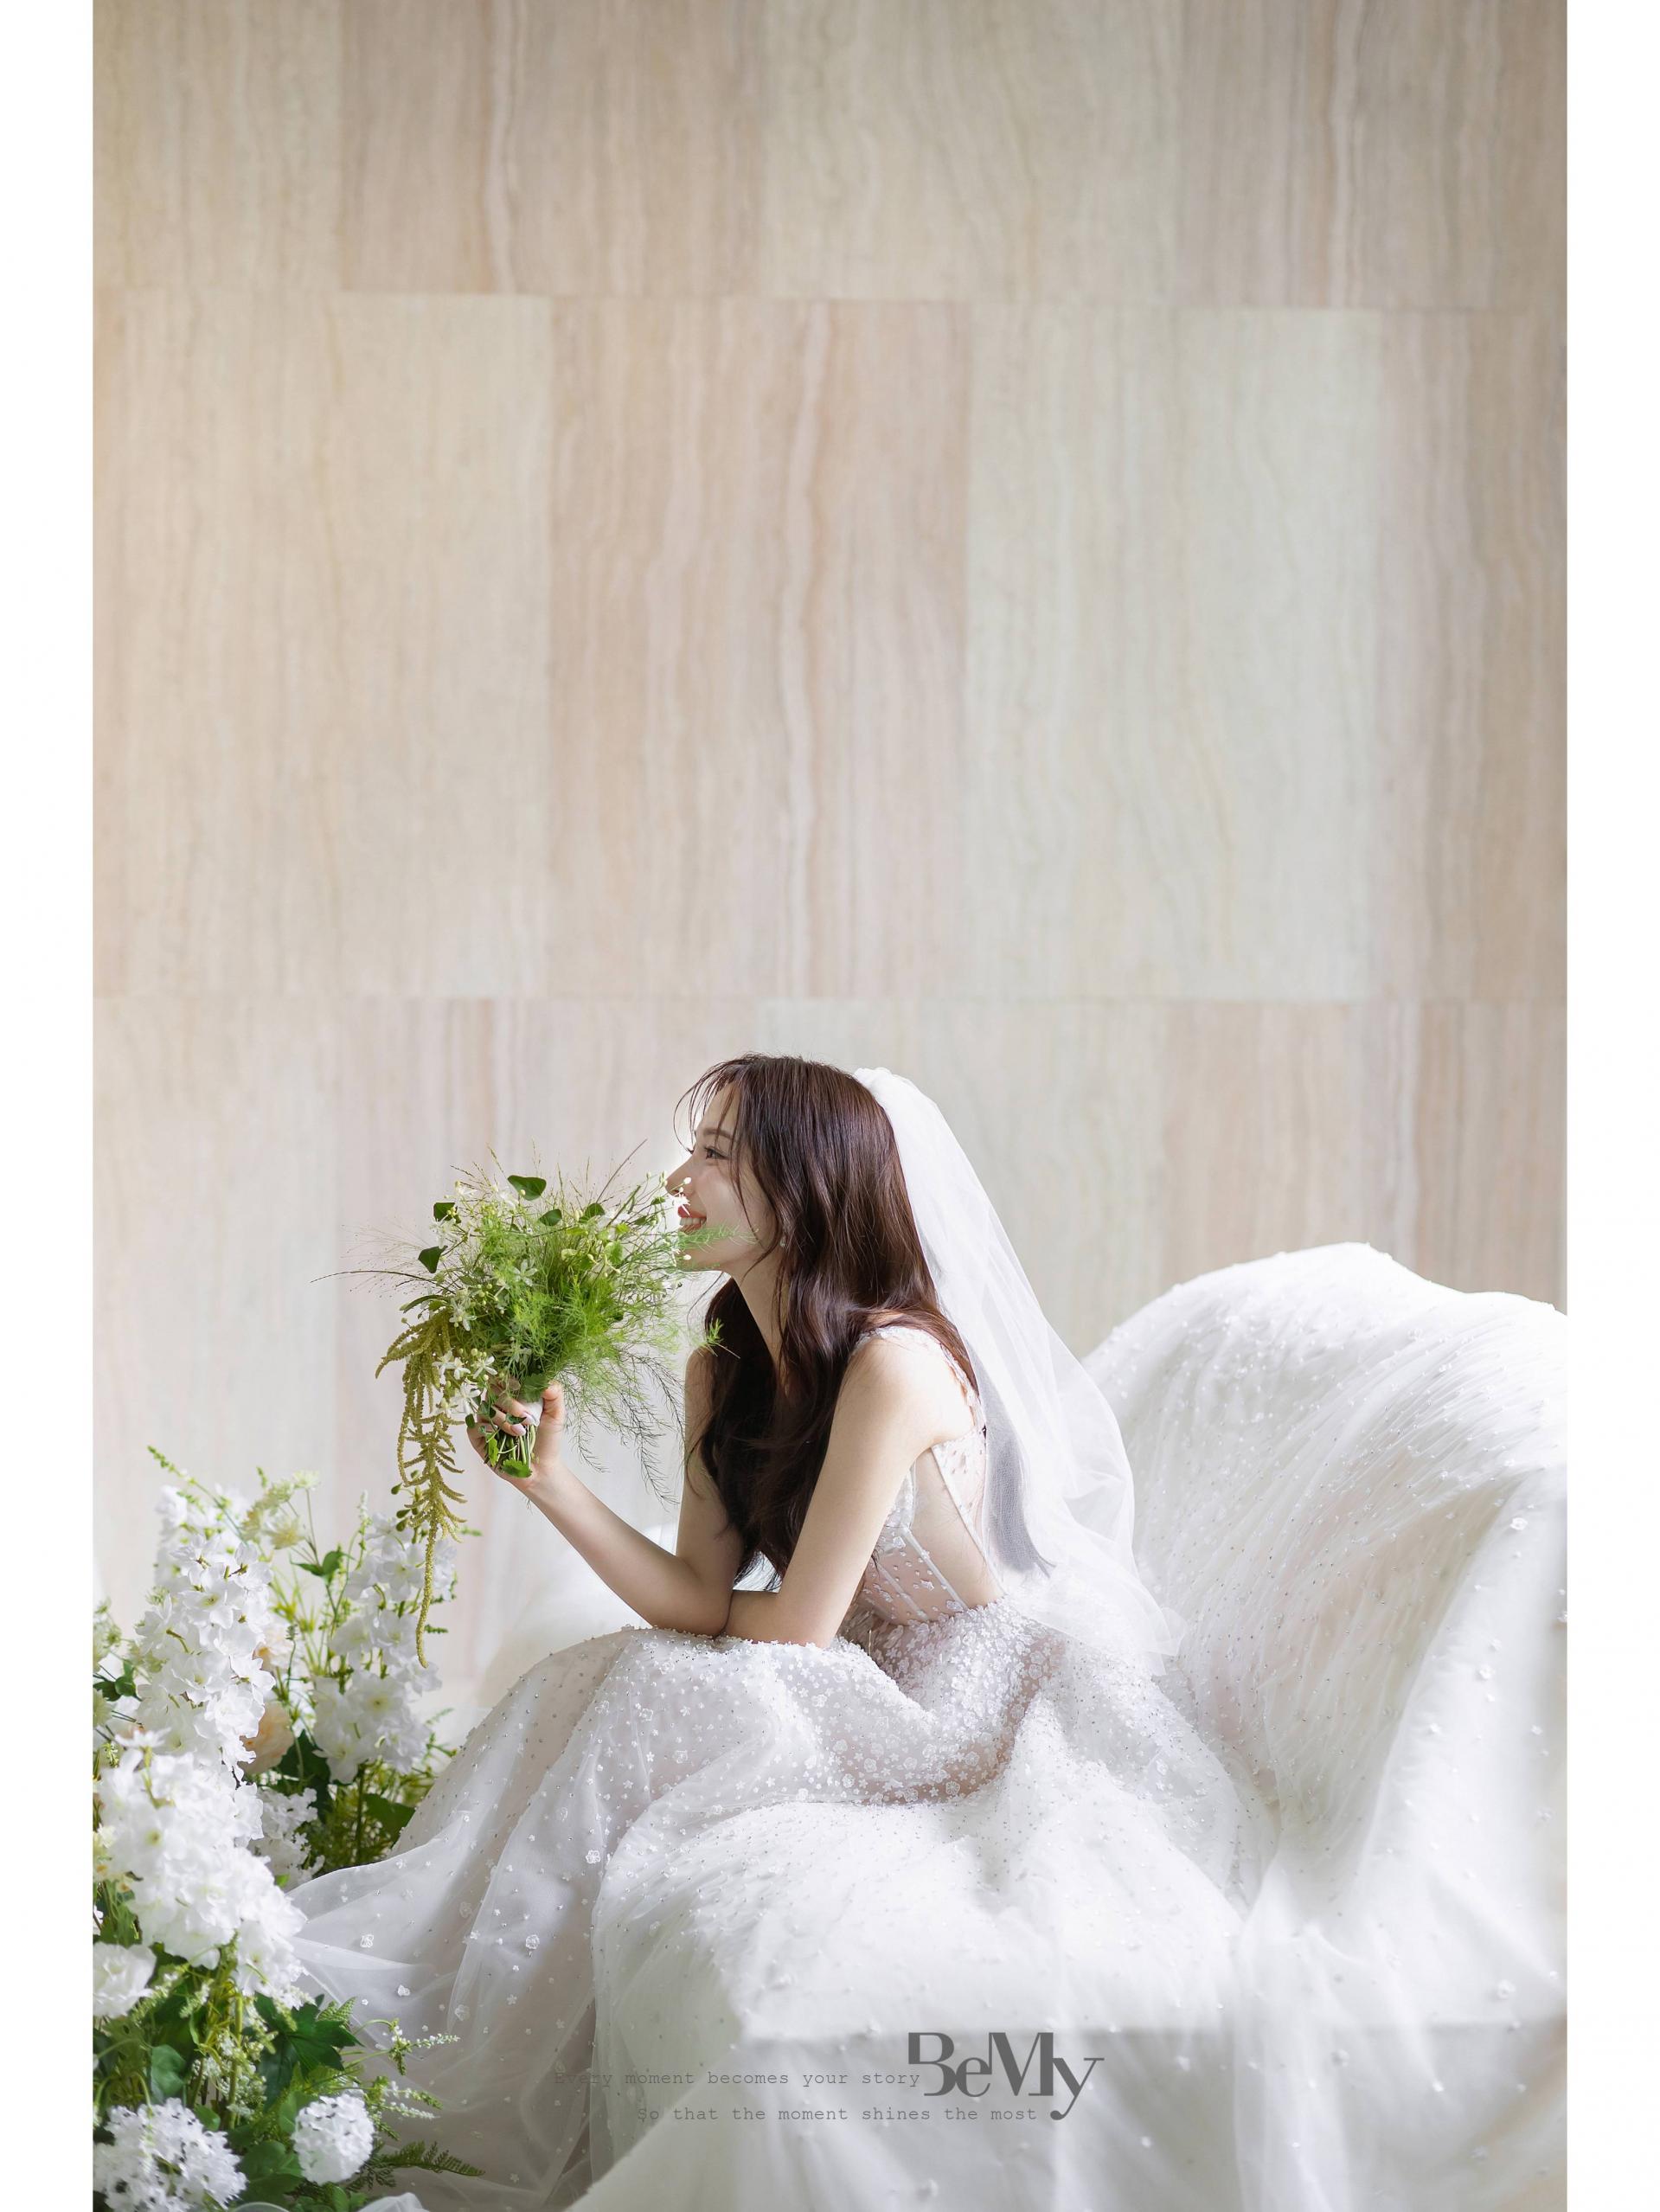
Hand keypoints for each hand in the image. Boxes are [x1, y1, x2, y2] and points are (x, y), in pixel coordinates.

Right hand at [466, 1375, 567, 1494]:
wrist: (542, 1468)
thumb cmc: (547, 1439)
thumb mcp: (556, 1415)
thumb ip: (555, 1393)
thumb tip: (545, 1379)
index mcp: (513, 1396)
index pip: (502, 1378)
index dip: (507, 1379)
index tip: (519, 1386)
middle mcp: (497, 1406)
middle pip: (492, 1392)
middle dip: (510, 1403)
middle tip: (527, 1418)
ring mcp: (486, 1422)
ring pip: (484, 1409)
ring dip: (503, 1419)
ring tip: (521, 1433)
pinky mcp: (479, 1439)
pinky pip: (473, 1427)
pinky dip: (484, 1428)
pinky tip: (498, 1434)